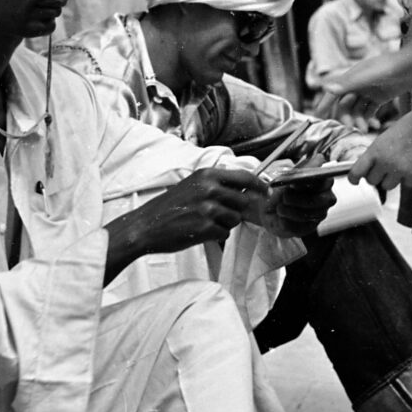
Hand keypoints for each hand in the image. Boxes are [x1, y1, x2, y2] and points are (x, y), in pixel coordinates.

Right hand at [114, 168, 269, 258]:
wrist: (145, 226)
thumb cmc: (167, 207)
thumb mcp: (191, 185)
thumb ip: (215, 184)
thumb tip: (243, 189)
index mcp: (207, 175)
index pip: (244, 176)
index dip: (259, 184)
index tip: (266, 191)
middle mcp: (210, 188)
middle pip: (242, 201)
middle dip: (235, 210)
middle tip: (216, 214)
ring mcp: (208, 208)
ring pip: (234, 219)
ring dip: (224, 224)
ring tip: (203, 222)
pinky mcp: (205, 227)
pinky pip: (224, 233)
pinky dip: (216, 235)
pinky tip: (199, 231)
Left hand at [259, 155, 335, 237]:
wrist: (263, 207)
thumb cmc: (275, 188)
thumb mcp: (282, 174)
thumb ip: (298, 170)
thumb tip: (315, 162)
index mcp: (319, 179)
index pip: (326, 178)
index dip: (311, 182)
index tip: (294, 183)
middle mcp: (324, 195)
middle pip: (325, 199)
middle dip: (301, 199)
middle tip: (285, 196)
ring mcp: (319, 212)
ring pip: (312, 214)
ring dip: (290, 211)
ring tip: (279, 207)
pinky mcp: (310, 227)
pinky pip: (302, 227)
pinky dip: (287, 222)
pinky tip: (281, 218)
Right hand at [314, 59, 398, 123]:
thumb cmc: (391, 67)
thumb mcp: (369, 76)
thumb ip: (348, 83)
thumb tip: (325, 88)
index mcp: (352, 77)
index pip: (334, 92)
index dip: (325, 103)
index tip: (318, 116)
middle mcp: (358, 84)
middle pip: (345, 104)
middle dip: (347, 117)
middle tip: (352, 128)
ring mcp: (369, 91)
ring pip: (358, 109)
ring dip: (359, 120)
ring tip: (366, 129)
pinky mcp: (380, 96)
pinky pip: (370, 111)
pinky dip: (370, 119)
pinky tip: (376, 125)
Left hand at [348, 110, 411, 191]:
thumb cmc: (407, 128)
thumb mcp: (384, 138)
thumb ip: (375, 154)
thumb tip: (368, 169)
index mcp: (374, 151)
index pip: (356, 172)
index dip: (354, 178)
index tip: (355, 180)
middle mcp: (384, 162)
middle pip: (372, 181)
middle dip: (377, 176)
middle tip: (385, 168)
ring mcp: (399, 171)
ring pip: (387, 186)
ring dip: (391, 179)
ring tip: (399, 166)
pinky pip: (405, 185)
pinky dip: (408, 179)